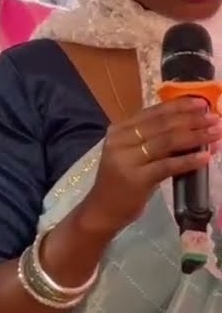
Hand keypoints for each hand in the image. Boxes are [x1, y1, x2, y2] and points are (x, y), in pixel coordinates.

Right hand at [77, 97, 220, 235]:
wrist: (102, 209)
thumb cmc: (121, 182)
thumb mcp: (132, 155)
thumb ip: (153, 140)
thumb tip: (191, 128)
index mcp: (119, 130)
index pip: (153, 112)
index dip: (179, 106)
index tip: (203, 103)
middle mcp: (120, 140)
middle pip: (162, 125)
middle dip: (192, 120)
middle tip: (216, 119)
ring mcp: (126, 159)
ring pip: (167, 142)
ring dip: (195, 137)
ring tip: (216, 134)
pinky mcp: (136, 179)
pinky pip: (167, 166)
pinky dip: (188, 160)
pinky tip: (206, 157)